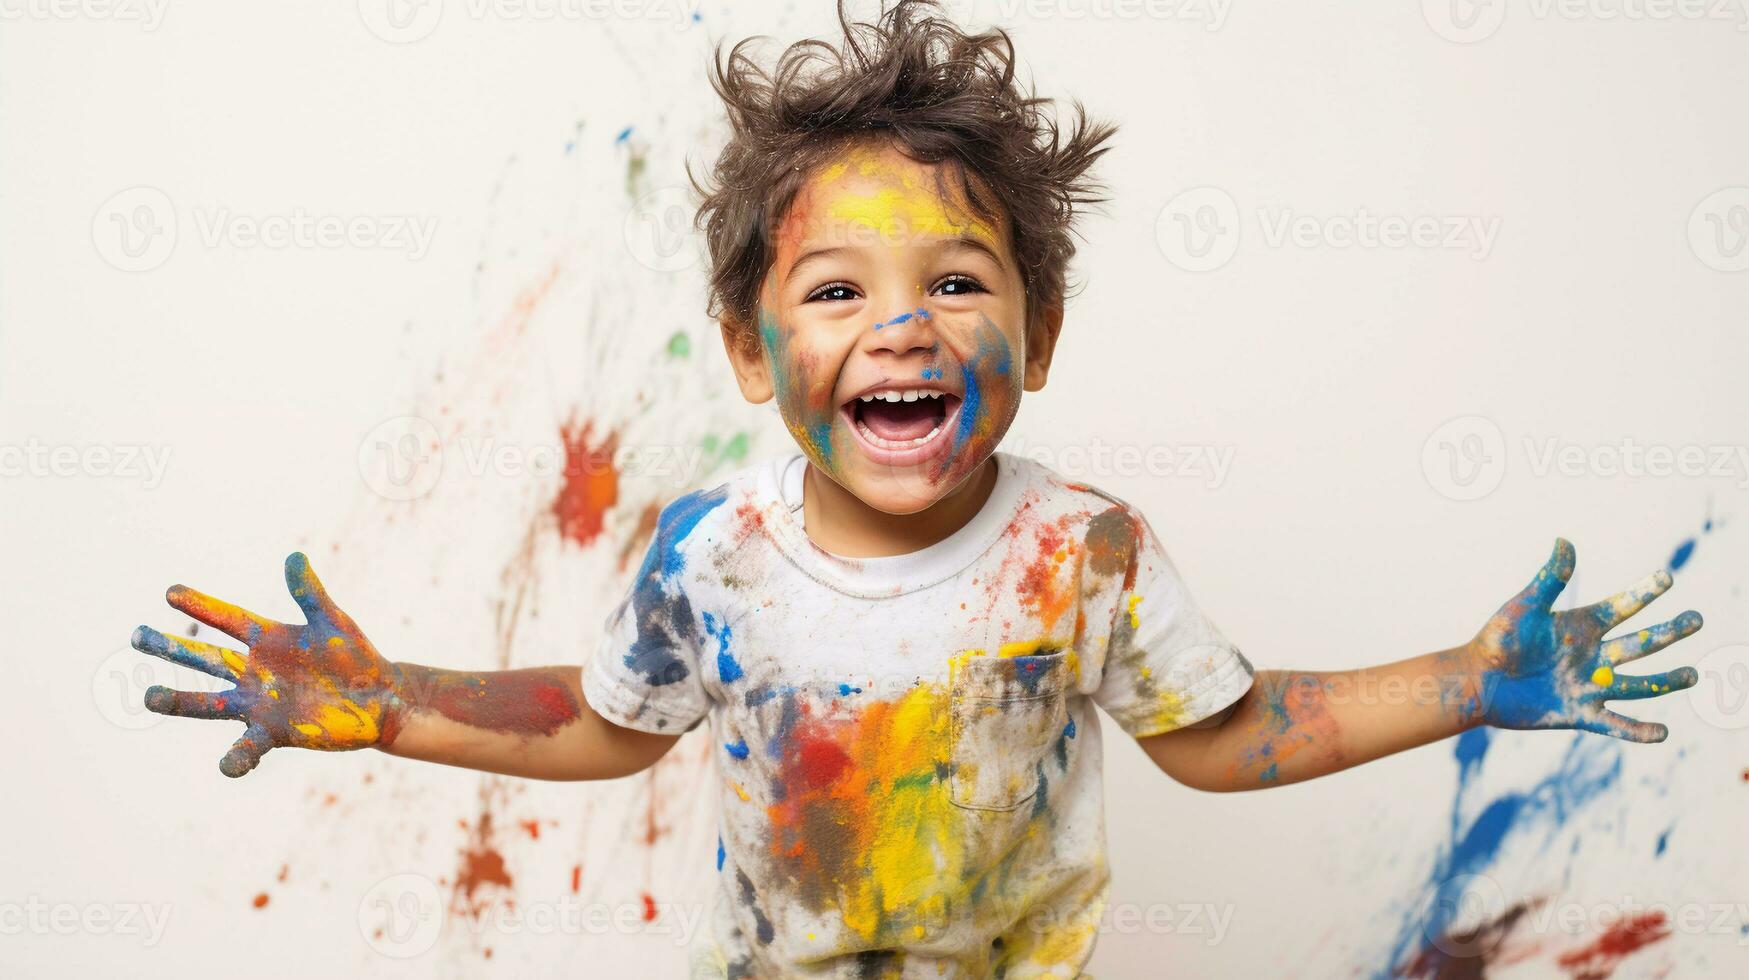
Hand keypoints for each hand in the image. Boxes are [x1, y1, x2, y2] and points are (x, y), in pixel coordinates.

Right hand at [131, 553, 404, 776]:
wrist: (380, 699)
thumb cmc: (355, 657)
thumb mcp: (333, 621)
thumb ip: (310, 594)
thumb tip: (293, 557)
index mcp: (269, 640)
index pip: (228, 619)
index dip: (202, 606)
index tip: (170, 592)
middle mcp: (256, 673)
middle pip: (206, 659)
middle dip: (172, 647)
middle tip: (136, 636)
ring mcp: (261, 704)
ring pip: (212, 704)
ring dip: (180, 701)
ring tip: (149, 697)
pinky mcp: (275, 733)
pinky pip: (248, 748)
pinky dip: (235, 758)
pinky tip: (225, 765)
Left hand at [1464, 538, 1701, 742]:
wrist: (1476, 682)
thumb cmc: (1496, 640)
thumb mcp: (1525, 606)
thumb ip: (1549, 579)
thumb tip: (1564, 541)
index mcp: (1581, 626)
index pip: (1622, 607)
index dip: (1644, 593)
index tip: (1667, 577)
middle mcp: (1592, 655)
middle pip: (1640, 643)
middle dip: (1669, 632)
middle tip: (1697, 619)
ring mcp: (1588, 686)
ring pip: (1638, 685)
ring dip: (1666, 681)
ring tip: (1694, 676)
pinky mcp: (1579, 713)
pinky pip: (1615, 724)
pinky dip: (1638, 731)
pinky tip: (1662, 733)